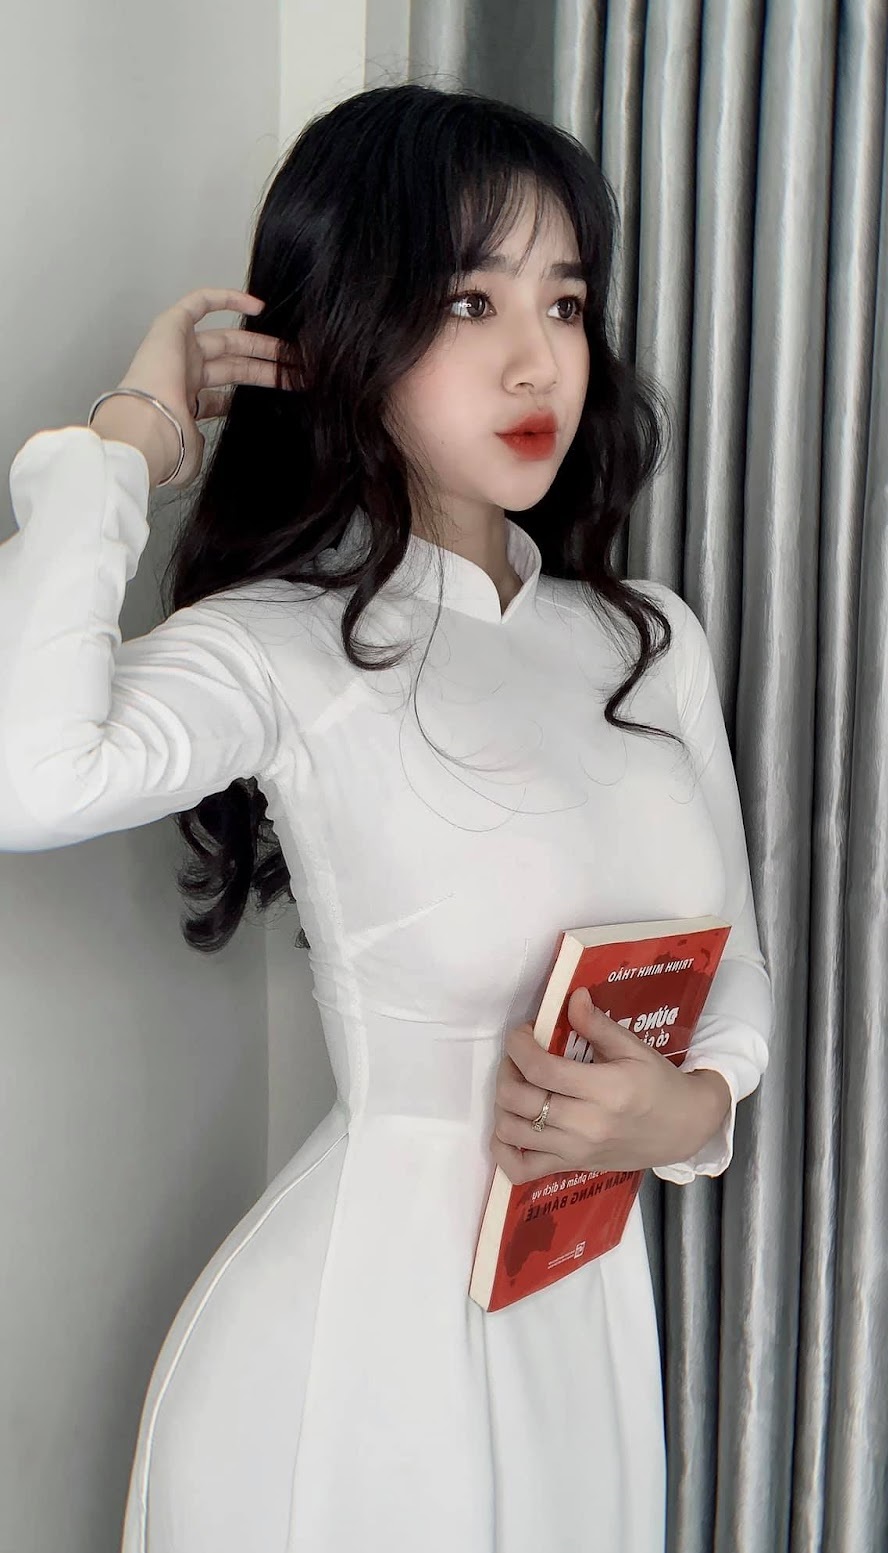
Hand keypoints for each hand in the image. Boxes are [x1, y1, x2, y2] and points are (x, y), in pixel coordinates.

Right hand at [111, 287, 286, 487]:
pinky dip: (227, 298)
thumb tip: (199, 443)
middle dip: (263, 367)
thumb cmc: (167, 442)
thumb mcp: (192, 454)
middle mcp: (181, 375)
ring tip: (289, 350)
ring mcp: (176, 350)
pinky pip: (200, 302)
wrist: (148, 426)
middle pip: (232, 366)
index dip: (247, 394)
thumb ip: (200, 446)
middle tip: (293, 369)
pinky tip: (259, 306)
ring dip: (258, 343)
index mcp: (184, 405)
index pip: (219, 397)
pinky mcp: (171, 326)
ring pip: (226, 340)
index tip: (277, 393)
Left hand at [488, 985, 730, 1185]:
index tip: (523, 1033)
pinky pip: (521, 1170)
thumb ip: (597, 1024)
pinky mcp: (571, 1167)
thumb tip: (572, 997)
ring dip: (502, 1103)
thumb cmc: (658, 1083)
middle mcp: (585, 1125)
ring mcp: (576, 1150)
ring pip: (512, 1131)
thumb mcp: (634, 1048)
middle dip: (507, 1069)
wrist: (683, 1128)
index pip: (541, 1069)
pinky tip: (511, 1127)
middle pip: (519, 1099)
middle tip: (519, 1056)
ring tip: (517, 1085)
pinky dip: (503, 1151)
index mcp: (604, 1090)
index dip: (520, 1046)